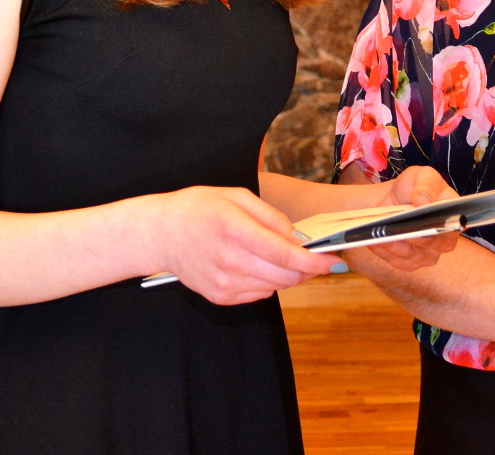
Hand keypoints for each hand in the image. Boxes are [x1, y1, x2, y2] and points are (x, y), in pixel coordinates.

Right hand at [154, 186, 335, 305]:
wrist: (160, 234)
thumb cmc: (199, 208)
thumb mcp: (237, 197)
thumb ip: (271, 216)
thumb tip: (298, 239)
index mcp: (235, 229)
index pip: (286, 255)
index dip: (315, 261)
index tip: (334, 261)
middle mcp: (229, 260)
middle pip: (286, 276)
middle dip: (307, 270)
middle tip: (315, 259)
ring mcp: (224, 283)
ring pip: (275, 287)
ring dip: (287, 275)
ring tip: (276, 256)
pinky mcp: (220, 297)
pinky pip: (259, 294)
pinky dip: (267, 281)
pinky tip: (254, 265)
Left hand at [359, 166, 461, 271]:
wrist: (394, 198)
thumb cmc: (412, 186)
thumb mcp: (421, 175)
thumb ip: (426, 185)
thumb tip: (424, 201)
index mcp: (453, 216)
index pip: (451, 228)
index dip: (438, 229)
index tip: (420, 224)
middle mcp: (445, 238)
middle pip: (434, 246)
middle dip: (414, 239)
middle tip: (396, 230)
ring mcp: (429, 253)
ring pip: (414, 256)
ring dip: (395, 246)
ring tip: (379, 234)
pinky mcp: (411, 261)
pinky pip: (400, 262)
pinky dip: (386, 253)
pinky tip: (374, 241)